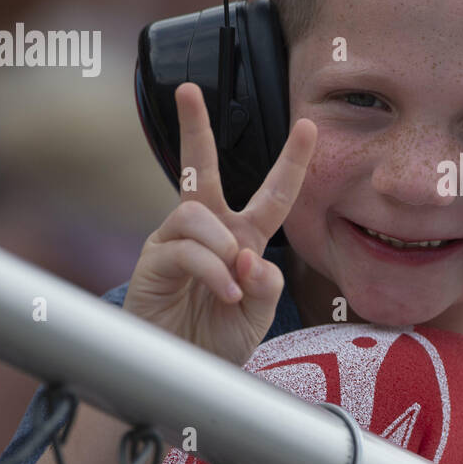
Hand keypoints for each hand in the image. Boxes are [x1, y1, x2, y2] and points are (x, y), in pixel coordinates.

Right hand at [123, 82, 315, 365]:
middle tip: (188, 90)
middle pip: (201, 168)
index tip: (309, 126)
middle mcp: (209, 231)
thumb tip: (249, 256)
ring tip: (230, 286)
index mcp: (243, 238)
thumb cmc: (219, 340)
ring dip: (220, 247)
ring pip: (197, 214)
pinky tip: (224, 293)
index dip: (292, 161)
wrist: (185, 373)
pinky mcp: (153, 262)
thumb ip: (266, 286)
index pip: (273, 194)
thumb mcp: (259, 315)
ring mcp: (176, 243)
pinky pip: (185, 250)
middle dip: (194, 127)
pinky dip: (210, 270)